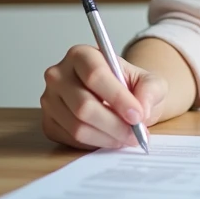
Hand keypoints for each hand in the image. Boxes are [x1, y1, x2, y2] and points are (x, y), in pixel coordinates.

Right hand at [40, 44, 167, 149]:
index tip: (137, 115)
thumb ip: (150, 90)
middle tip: (136, 134)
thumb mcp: (150, 82)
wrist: (119, 99)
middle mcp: (59, 75)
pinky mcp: (48, 122)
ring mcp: (50, 100)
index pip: (95, 75)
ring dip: (107, 138)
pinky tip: (110, 138)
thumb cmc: (131, 86)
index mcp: (81, 54)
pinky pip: (71, 140)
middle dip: (115, 124)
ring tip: (127, 138)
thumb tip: (141, 108)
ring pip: (77, 126)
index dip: (117, 98)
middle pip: (84, 105)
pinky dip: (95, 144)